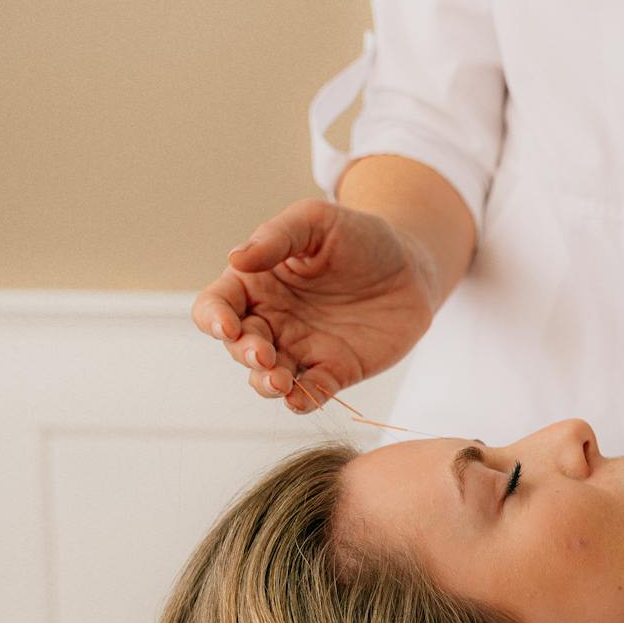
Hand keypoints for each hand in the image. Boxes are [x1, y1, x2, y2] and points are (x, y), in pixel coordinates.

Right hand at [191, 197, 440, 412]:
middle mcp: (270, 320)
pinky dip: (301, 400)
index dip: (213, 319)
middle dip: (245, 354)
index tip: (226, 326)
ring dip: (266, 384)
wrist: (410, 266)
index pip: (216, 305)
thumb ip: (277, 237)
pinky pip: (310, 392)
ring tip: (279, 382)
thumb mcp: (316, 222)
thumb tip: (236, 259)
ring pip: (268, 376)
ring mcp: (300, 349)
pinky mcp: (333, 370)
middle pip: (239, 346)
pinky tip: (299, 399)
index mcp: (255, 283)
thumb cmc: (358, 236)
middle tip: (263, 354)